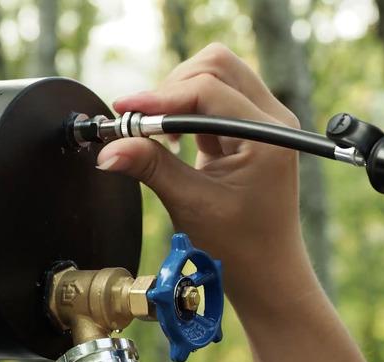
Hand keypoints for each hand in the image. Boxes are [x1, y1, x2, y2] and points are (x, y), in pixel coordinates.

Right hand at [95, 43, 318, 313]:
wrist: (267, 272)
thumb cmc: (240, 247)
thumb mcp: (190, 204)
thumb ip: (150, 166)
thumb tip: (110, 147)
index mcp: (268, 136)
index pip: (207, 90)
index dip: (160, 98)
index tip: (125, 112)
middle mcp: (273, 120)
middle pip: (216, 66)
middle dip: (171, 87)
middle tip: (141, 122)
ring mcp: (265, 121)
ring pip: (215, 75)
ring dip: (178, 96)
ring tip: (157, 133)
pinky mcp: (251, 128)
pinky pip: (215, 98)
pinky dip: (186, 109)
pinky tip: (173, 139)